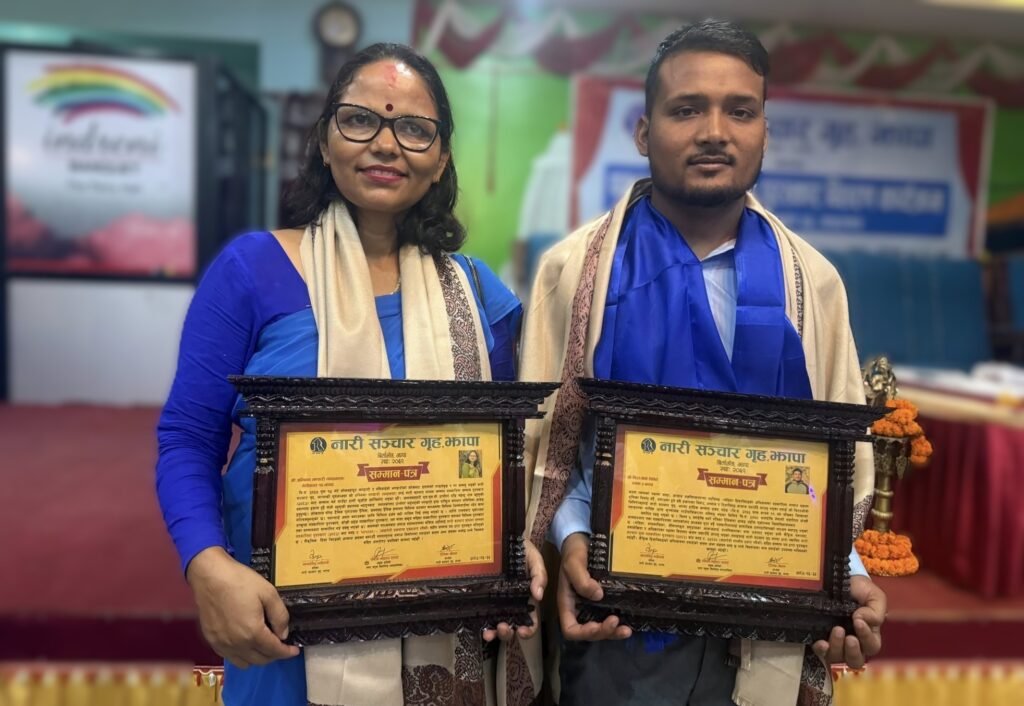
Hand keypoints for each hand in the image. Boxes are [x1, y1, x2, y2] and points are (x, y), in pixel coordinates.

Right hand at [186, 547, 300, 668]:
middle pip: (261, 660)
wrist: (210, 576)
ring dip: (258, 658)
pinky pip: (230, 657)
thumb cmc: (240, 582)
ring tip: (264, 645)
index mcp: (253, 633)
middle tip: (281, 644)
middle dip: (274, 655)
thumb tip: (283, 634)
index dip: (287, 652)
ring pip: (245, 663)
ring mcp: (222, 644)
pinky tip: (246, 643)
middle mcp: (237, 644)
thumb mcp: (268, 593)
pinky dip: (242, 656)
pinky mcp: (212, 641)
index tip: (294, 650)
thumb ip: (280, 616)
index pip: (274, 651)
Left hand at [484, 539, 546, 641]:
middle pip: (512, 627)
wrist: (504, 537)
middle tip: (503, 627)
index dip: (528, 631)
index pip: (530, 621)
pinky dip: (481, 623)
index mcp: (526, 599)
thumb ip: (539, 575)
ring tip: (489, 632)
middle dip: (508, 633)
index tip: (522, 631)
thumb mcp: (535, 559)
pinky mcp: (483, 597)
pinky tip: (479, 625)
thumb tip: (538, 596)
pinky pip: (482, 614)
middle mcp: (512, 604)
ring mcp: (496, 602)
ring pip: (496, 624)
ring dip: (494, 633)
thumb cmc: (522, 549)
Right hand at [557, 533, 630, 640]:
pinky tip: (629, 621)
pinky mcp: (603, 600)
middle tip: (618, 623)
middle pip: (588, 632)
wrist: (583, 539)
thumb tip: (598, 596)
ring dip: (612, 632)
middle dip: (603, 632)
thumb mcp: (573, 563)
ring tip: (627, 630)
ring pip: (600, 628)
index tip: (596, 625)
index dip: (583, 632)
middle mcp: (579, 608)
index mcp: (568, 602)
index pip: (570, 629)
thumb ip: (581, 580)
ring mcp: (591, 605)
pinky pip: (608, 616)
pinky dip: (618, 623)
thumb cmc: (574, 551)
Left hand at [813, 575, 885, 668]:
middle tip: (850, 638)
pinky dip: (821, 650)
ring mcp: (835, 641)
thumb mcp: (874, 597)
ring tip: (836, 631)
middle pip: (855, 660)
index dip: (866, 638)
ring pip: (837, 657)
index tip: (858, 621)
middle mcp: (852, 642)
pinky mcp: (820, 636)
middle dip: (853, 651)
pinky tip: (821, 643)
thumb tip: (862, 619)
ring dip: (837, 648)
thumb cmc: (860, 590)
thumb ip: (875, 611)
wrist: (841, 578)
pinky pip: (820, 652)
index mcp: (869, 635)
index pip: (871, 646)